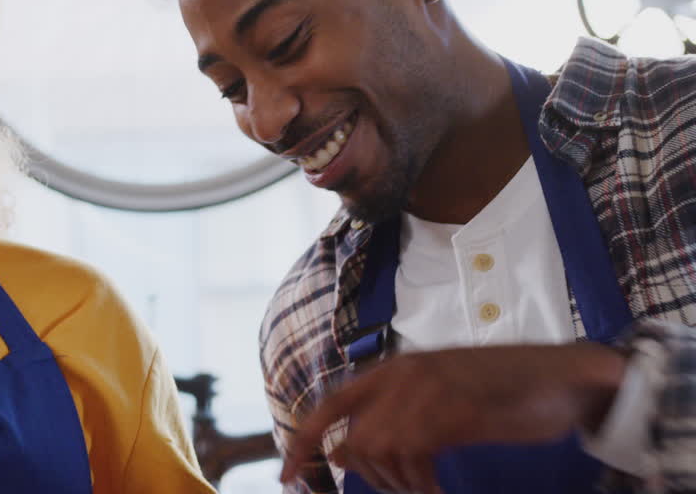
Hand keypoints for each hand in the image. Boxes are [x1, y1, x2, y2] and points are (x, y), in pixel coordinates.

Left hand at [278, 343, 625, 493]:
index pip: (328, 407)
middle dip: (371, 478)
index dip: (300, 443)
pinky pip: (413, 457)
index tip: (286, 478)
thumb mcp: (439, 398)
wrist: (565, 376)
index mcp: (393, 370)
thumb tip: (344, 455)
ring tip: (426, 489)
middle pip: (353, 442)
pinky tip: (437, 491)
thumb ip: (394, 416)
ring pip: (378, 452)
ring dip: (399, 484)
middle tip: (406, 489)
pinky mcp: (456, 410)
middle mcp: (402, 375)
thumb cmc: (505, 390)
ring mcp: (429, 390)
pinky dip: (420, 485)